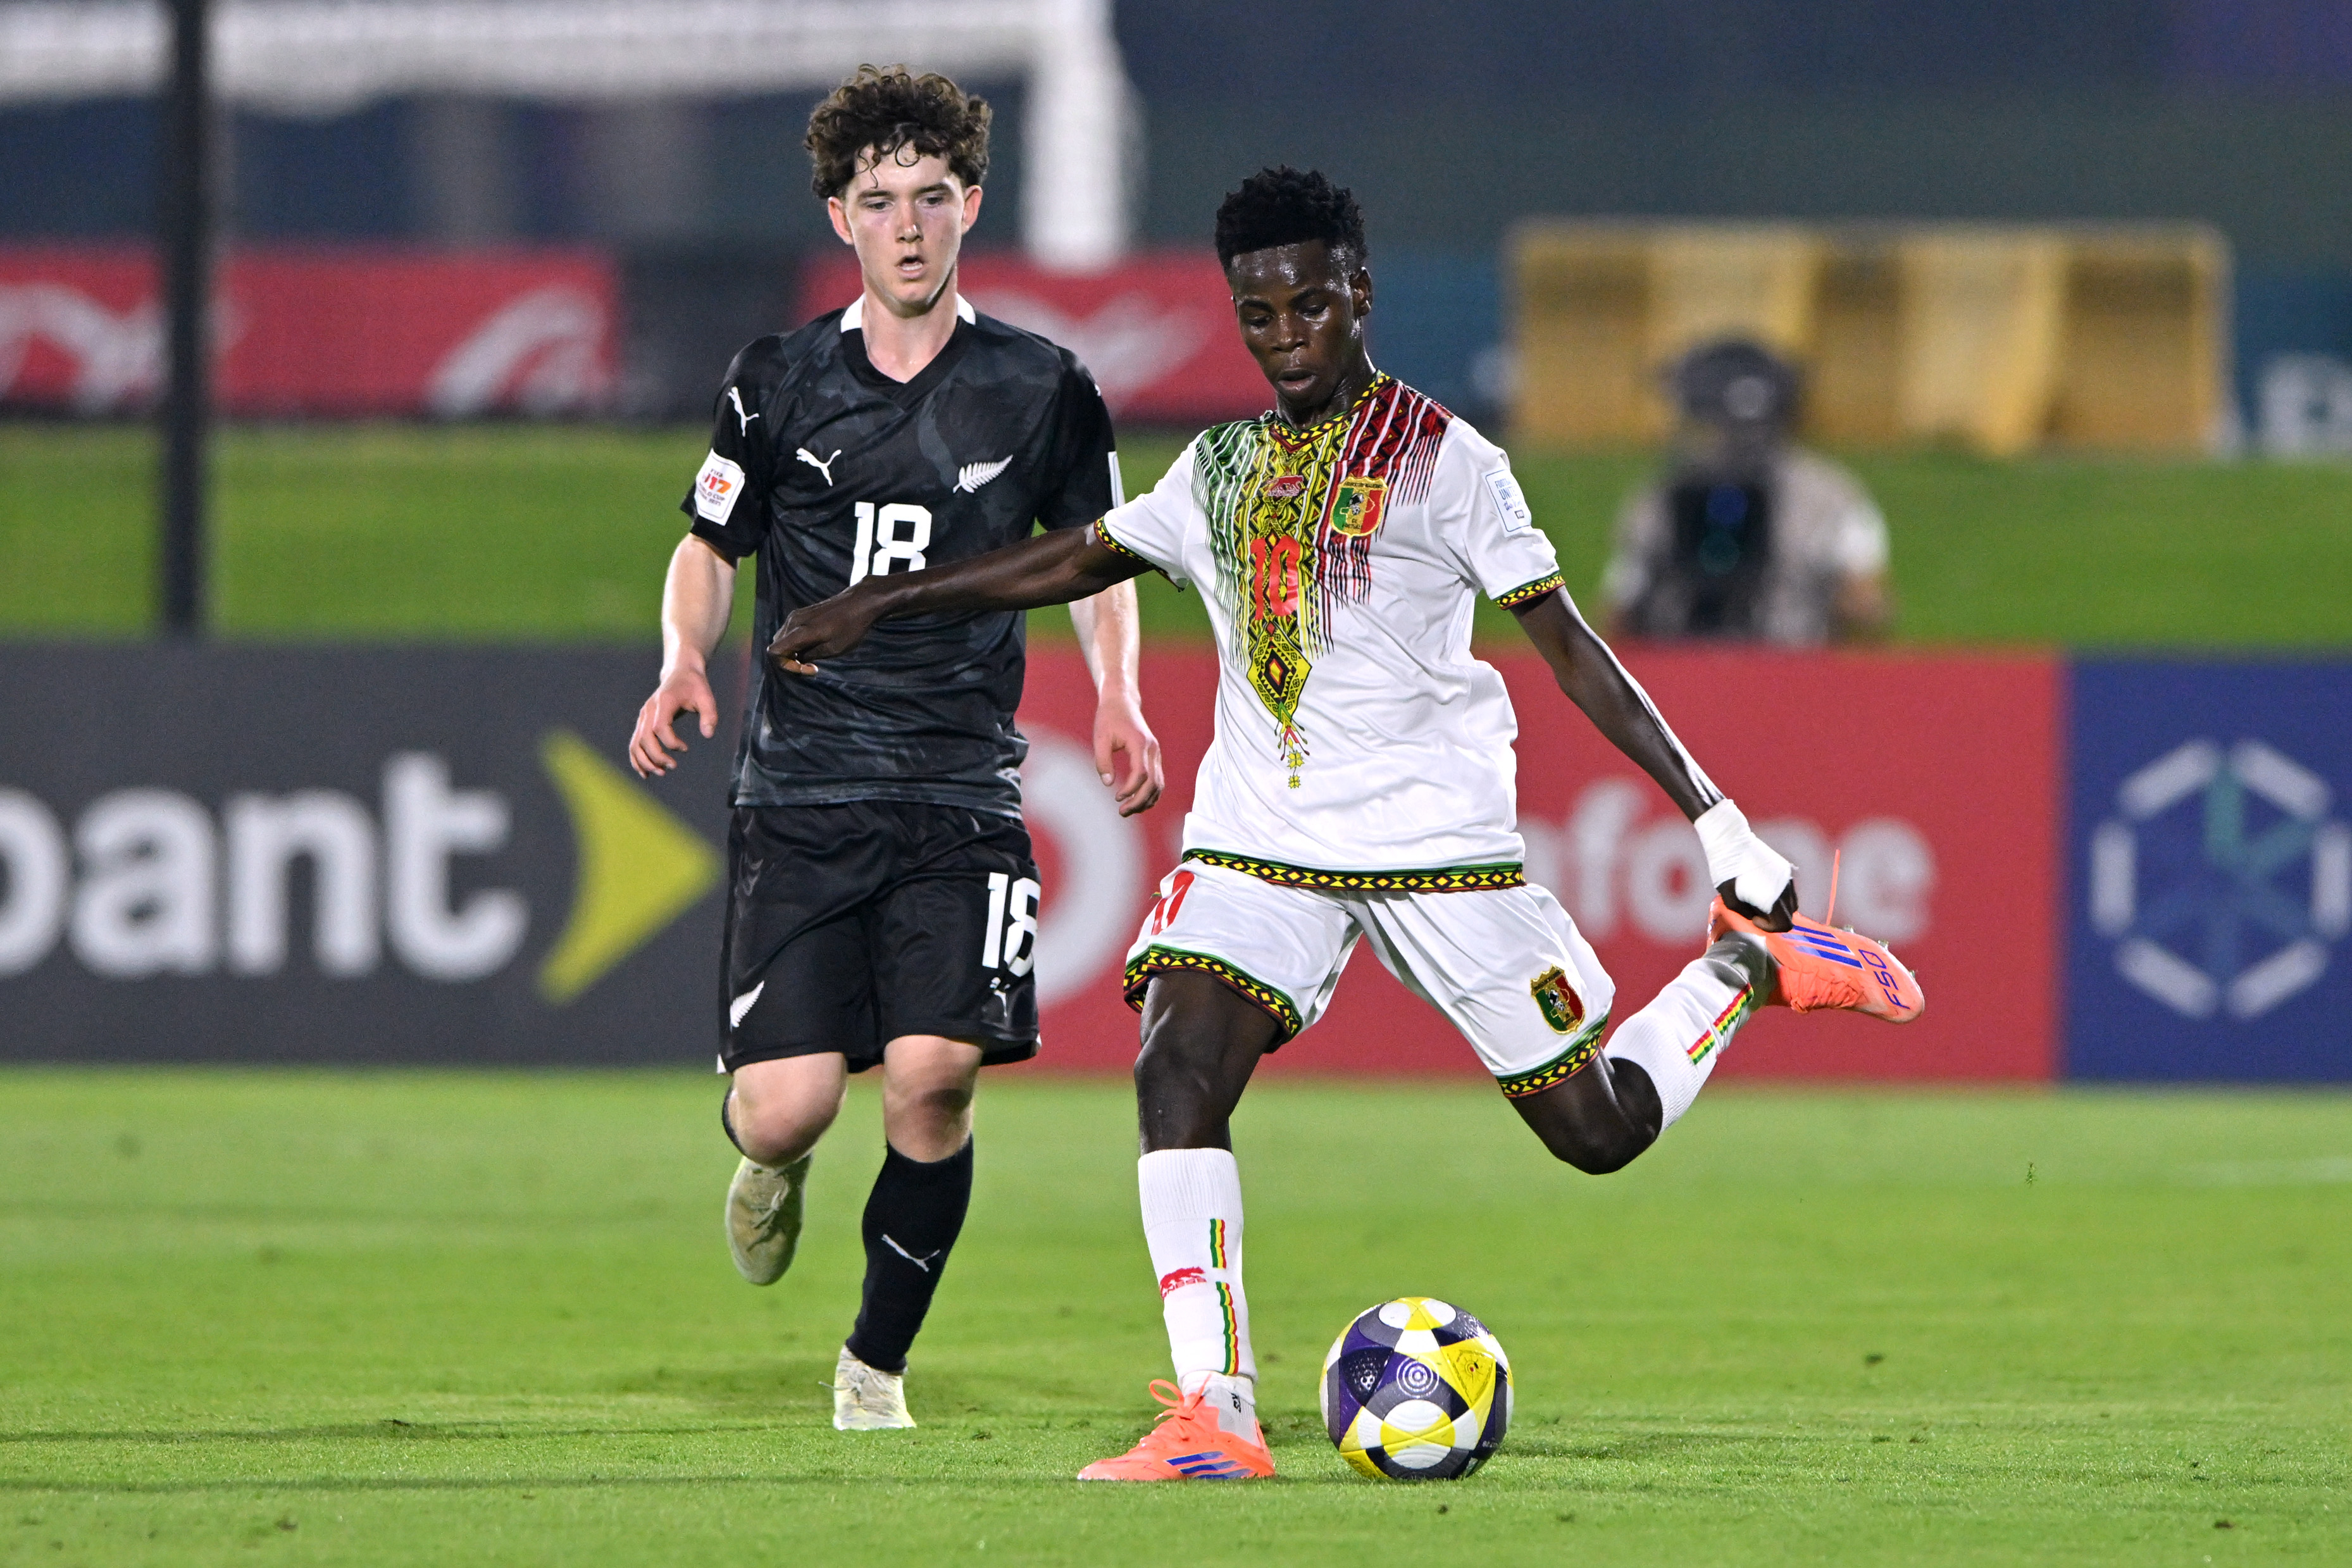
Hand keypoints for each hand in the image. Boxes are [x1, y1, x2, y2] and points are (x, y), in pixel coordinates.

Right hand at [629, 663, 717, 776]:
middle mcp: (649, 709)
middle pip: (645, 738)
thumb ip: (709, 715)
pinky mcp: (643, 722)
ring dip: (645, 761)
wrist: (680, 673)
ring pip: (636, 743)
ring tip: (660, 773)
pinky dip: (637, 758)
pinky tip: (646, 772)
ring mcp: (644, 716)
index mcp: (664, 702)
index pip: (660, 727)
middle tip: (673, 767)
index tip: (686, 748)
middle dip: (657, 756)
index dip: (671, 742)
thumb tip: (708, 735)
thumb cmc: (694, 685)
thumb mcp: (706, 696)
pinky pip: (635, 743)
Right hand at [768, 590, 882, 673]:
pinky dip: (796, 643)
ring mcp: (796, 615)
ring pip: (783, 640)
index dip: (786, 666)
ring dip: (793, 652)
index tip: (808, 668)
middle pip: (777, 647)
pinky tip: (814, 646)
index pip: (774, 652)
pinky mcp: (801, 613)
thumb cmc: (851, 627)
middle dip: (790, 660)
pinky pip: (790, 632)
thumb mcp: (833, 648)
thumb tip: (797, 659)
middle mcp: (793, 621)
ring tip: (814, 656)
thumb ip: (810, 655)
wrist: (860, 602)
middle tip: (812, 665)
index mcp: (800, 631)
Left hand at [1093, 692, 1163, 816]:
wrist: (1122, 702)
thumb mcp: (1100, 738)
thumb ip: (1102, 761)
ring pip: (1159, 784)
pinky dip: (1150, 794)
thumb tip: (1107, 783)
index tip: (1116, 797)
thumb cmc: (1108, 719)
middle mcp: (1153, 750)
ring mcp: (1156, 754)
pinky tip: (1137, 802)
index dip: (1130, 789)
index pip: (1141, 773)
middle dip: (1139, 801)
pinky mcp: (1154, 757)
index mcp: (1140, 743)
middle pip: (1153, 782)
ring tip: (1127, 810)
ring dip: (1146, 801)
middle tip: (1122, 812)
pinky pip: (1157, 780)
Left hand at [1716, 874, 1797, 931]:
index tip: (1754, 918)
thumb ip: (1745, 913)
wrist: (1731, 842)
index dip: (1769, 927)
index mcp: (1774, 899)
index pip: (1785, 925)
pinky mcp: (1784, 868)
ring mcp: (1787, 878)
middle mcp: (1785, 889)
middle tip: (1755, 911)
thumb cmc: (1727, 872)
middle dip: (1774, 919)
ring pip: (1792, 903)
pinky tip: (1762, 889)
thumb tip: (1755, 917)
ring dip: (1778, 908)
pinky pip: (1788, 890)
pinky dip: (1779, 896)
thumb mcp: (1730, 900)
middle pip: (1790, 915)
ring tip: (1759, 900)